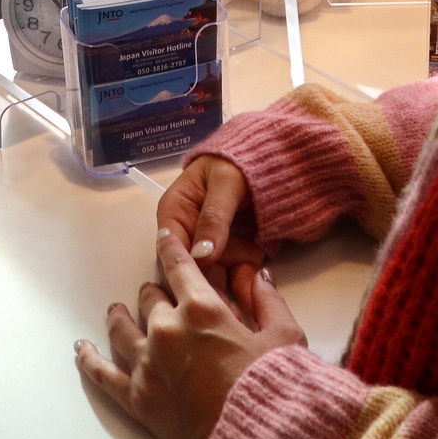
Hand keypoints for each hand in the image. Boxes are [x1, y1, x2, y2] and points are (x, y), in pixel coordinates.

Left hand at [75, 228, 306, 438]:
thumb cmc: (272, 388)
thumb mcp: (284, 336)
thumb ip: (267, 300)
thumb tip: (259, 274)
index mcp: (201, 308)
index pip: (178, 265)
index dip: (170, 247)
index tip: (163, 238)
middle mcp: (167, 329)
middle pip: (149, 298)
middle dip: (154, 293)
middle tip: (156, 294)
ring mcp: (147, 363)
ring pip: (122, 328)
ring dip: (120, 316)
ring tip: (116, 311)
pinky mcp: (136, 396)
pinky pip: (102, 373)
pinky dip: (90, 359)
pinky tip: (83, 350)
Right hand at [159, 155, 265, 283]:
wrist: (267, 155)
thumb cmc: (236, 161)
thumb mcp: (225, 183)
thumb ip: (214, 218)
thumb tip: (200, 256)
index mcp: (174, 212)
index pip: (170, 250)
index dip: (186, 269)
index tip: (206, 283)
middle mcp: (187, 232)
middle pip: (193, 267)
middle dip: (216, 277)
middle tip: (237, 284)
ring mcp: (209, 244)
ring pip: (216, 272)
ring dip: (236, 273)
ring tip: (255, 256)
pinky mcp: (230, 251)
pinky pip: (235, 269)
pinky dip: (248, 270)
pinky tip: (259, 265)